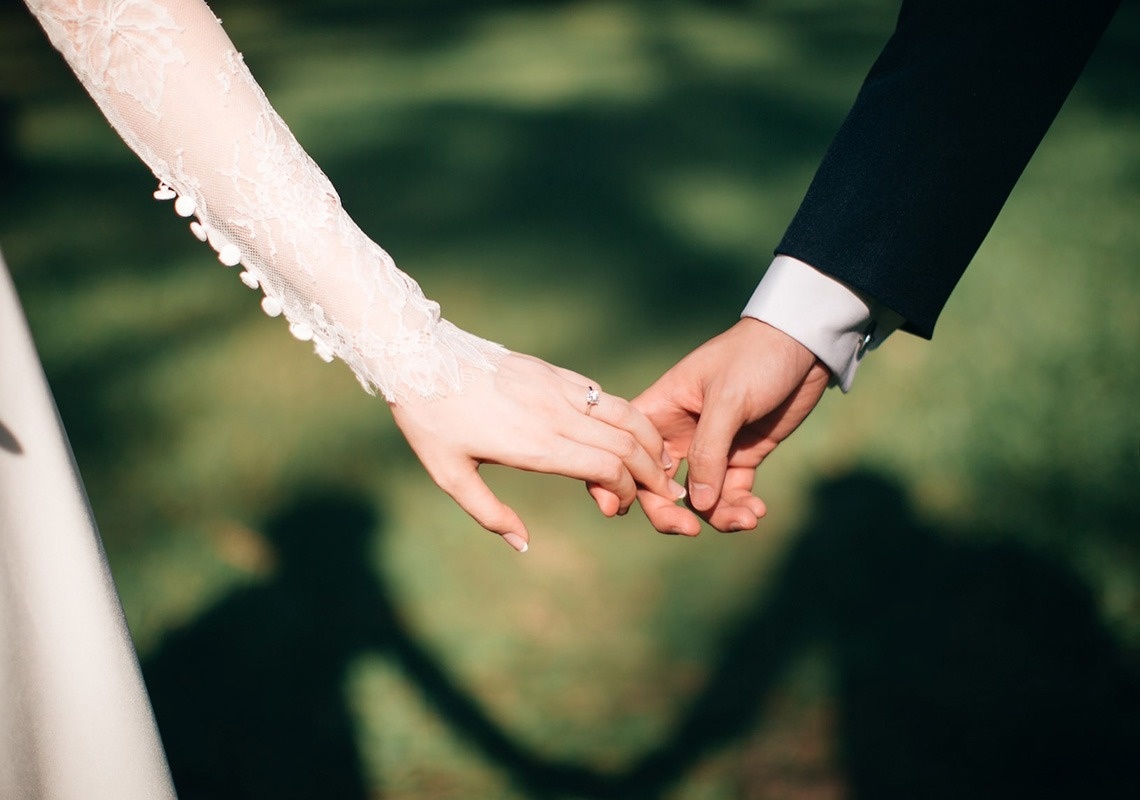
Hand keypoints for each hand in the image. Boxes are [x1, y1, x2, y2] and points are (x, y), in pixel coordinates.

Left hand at [390, 353, 685, 551]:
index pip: (606, 467)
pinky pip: (602, 394)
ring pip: (625, 413)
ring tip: (661, 462)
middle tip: (661, 493)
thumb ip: (489, 514)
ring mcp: (558, 388)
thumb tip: (523, 545)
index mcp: (535, 445)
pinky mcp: (553, 372)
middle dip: (652, 472)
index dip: (626, 491)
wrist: (419, 356)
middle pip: (627, 443)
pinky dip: (627, 415)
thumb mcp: (450, 476)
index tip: (617, 507)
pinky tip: (630, 431)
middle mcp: (555, 414)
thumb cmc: (431, 420)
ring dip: (650, 440)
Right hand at [631, 318, 829, 534]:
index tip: (626, 509)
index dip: (621, 481)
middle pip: (658, 485)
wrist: (804, 345)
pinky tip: (757, 512)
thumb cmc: (755, 358)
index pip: (628, 451)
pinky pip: (731, 493)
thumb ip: (709, 452)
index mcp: (660, 410)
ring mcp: (711, 448)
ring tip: (746, 519)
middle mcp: (679, 433)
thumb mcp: (728, 399)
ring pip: (698, 498)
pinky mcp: (741, 456)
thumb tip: (696, 505)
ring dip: (717, 515)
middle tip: (690, 531)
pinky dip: (740, 507)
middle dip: (670, 513)